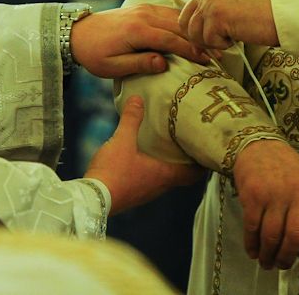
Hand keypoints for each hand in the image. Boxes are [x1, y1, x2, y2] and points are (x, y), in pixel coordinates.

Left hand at [71, 5, 208, 77]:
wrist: (78, 33)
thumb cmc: (94, 54)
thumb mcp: (112, 66)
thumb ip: (139, 64)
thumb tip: (163, 64)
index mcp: (137, 31)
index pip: (171, 40)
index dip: (191, 50)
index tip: (207, 61)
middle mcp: (144, 16)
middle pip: (179, 27)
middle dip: (200, 41)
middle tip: (219, 54)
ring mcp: (145, 9)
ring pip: (177, 18)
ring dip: (195, 31)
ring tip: (212, 44)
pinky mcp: (145, 8)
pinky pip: (170, 13)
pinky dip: (184, 22)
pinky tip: (196, 31)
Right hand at [85, 96, 203, 213]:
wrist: (91, 199)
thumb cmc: (113, 171)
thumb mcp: (122, 139)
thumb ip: (131, 119)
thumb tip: (138, 99)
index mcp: (164, 174)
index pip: (192, 174)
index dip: (202, 165)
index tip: (207, 152)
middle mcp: (159, 186)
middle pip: (181, 176)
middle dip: (187, 162)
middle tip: (189, 146)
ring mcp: (145, 193)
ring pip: (165, 179)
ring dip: (170, 166)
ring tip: (170, 150)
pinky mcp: (133, 195)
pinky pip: (150, 182)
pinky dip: (154, 171)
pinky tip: (145, 160)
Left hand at [180, 0, 277, 49]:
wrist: (286, 13)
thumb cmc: (268, 11)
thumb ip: (219, 6)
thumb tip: (199, 29)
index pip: (192, 8)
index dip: (198, 28)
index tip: (209, 40)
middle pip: (186, 21)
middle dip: (198, 37)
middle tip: (215, 46)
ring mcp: (212, 1)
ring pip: (194, 33)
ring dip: (212, 42)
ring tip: (232, 38)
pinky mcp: (216, 16)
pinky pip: (208, 40)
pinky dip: (222, 45)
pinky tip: (238, 36)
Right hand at [232, 139, 298, 274]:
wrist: (262, 148)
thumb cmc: (291, 175)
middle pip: (296, 235)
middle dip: (287, 257)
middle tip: (282, 265)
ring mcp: (275, 193)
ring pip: (273, 236)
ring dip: (269, 255)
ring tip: (268, 262)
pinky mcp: (253, 195)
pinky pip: (252, 228)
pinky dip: (252, 245)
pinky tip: (254, 251)